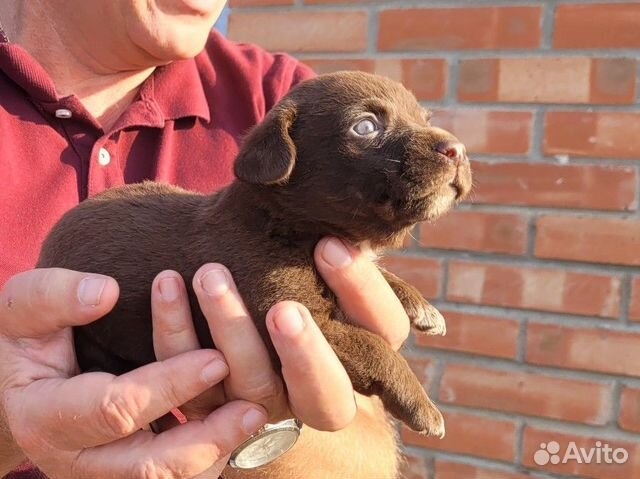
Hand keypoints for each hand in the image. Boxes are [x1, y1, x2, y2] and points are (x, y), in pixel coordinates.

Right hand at [0, 268, 266, 478]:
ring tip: (254, 421)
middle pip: (147, 466)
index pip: (114, 409)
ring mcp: (100, 474)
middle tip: (252, 408)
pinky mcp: (123, 475)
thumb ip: (55, 297)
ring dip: (213, 455)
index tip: (214, 358)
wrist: (19, 383)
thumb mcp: (22, 309)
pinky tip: (236, 432)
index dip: (167, 386)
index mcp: (45, 416)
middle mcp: (74, 459)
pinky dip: (206, 460)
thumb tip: (107, 292)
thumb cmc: (26, 338)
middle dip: (204, 438)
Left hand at [151, 237, 410, 476]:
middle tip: (283, 309)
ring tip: (210, 274)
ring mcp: (260, 405)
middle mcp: (314, 393)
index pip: (381, 332)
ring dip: (230, 330)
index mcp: (360, 357)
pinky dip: (175, 332)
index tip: (329, 246)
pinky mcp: (210, 405)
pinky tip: (168, 282)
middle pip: (324, 393)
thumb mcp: (325, 275)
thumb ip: (337, 255)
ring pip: (251, 386)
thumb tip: (339, 216)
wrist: (251, 338)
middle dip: (305, 352)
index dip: (360, 293)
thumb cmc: (296, 289)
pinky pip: (190, 379)